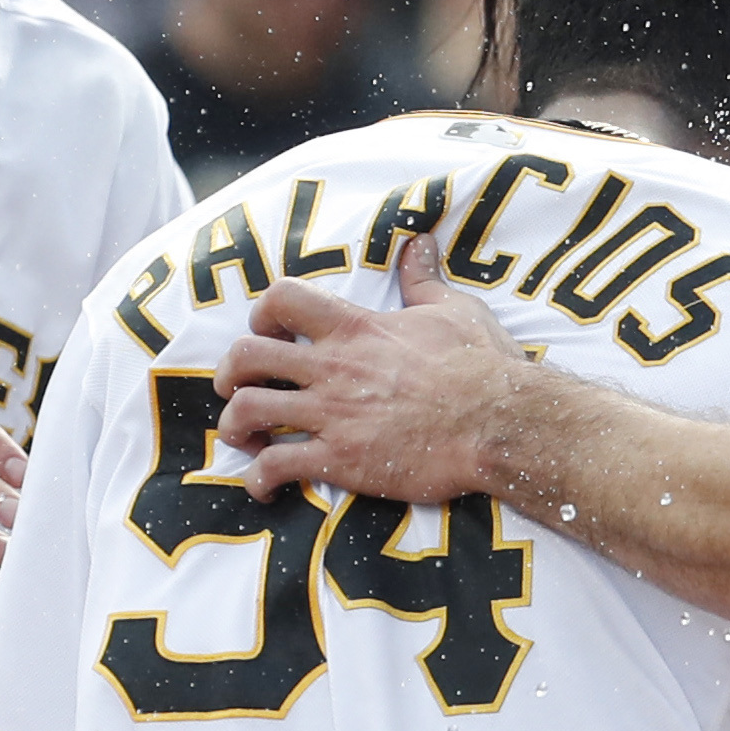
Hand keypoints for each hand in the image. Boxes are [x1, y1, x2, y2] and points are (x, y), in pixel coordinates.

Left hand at [212, 235, 517, 501]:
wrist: (500, 423)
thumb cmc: (482, 365)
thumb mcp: (454, 309)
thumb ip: (423, 280)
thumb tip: (419, 244)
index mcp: (356, 328)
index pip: (283, 299)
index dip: (262, 313)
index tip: (268, 331)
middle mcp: (333, 368)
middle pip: (246, 356)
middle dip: (229, 373)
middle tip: (237, 387)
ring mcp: (332, 415)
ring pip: (248, 411)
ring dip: (234, 426)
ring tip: (243, 437)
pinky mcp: (340, 460)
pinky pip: (276, 467)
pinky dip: (259, 479)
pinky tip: (265, 486)